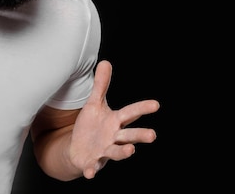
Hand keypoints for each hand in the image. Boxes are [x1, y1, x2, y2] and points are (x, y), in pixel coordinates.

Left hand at [69, 60, 158, 178]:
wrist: (78, 149)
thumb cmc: (91, 126)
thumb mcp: (94, 104)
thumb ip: (101, 85)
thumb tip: (106, 62)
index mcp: (115, 121)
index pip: (130, 113)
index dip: (142, 108)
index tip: (156, 104)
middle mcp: (113, 137)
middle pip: (129, 135)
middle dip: (140, 135)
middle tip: (153, 135)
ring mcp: (104, 151)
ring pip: (116, 152)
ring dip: (123, 152)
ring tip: (130, 150)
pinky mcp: (92, 162)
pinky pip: (93, 167)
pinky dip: (91, 170)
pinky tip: (89, 173)